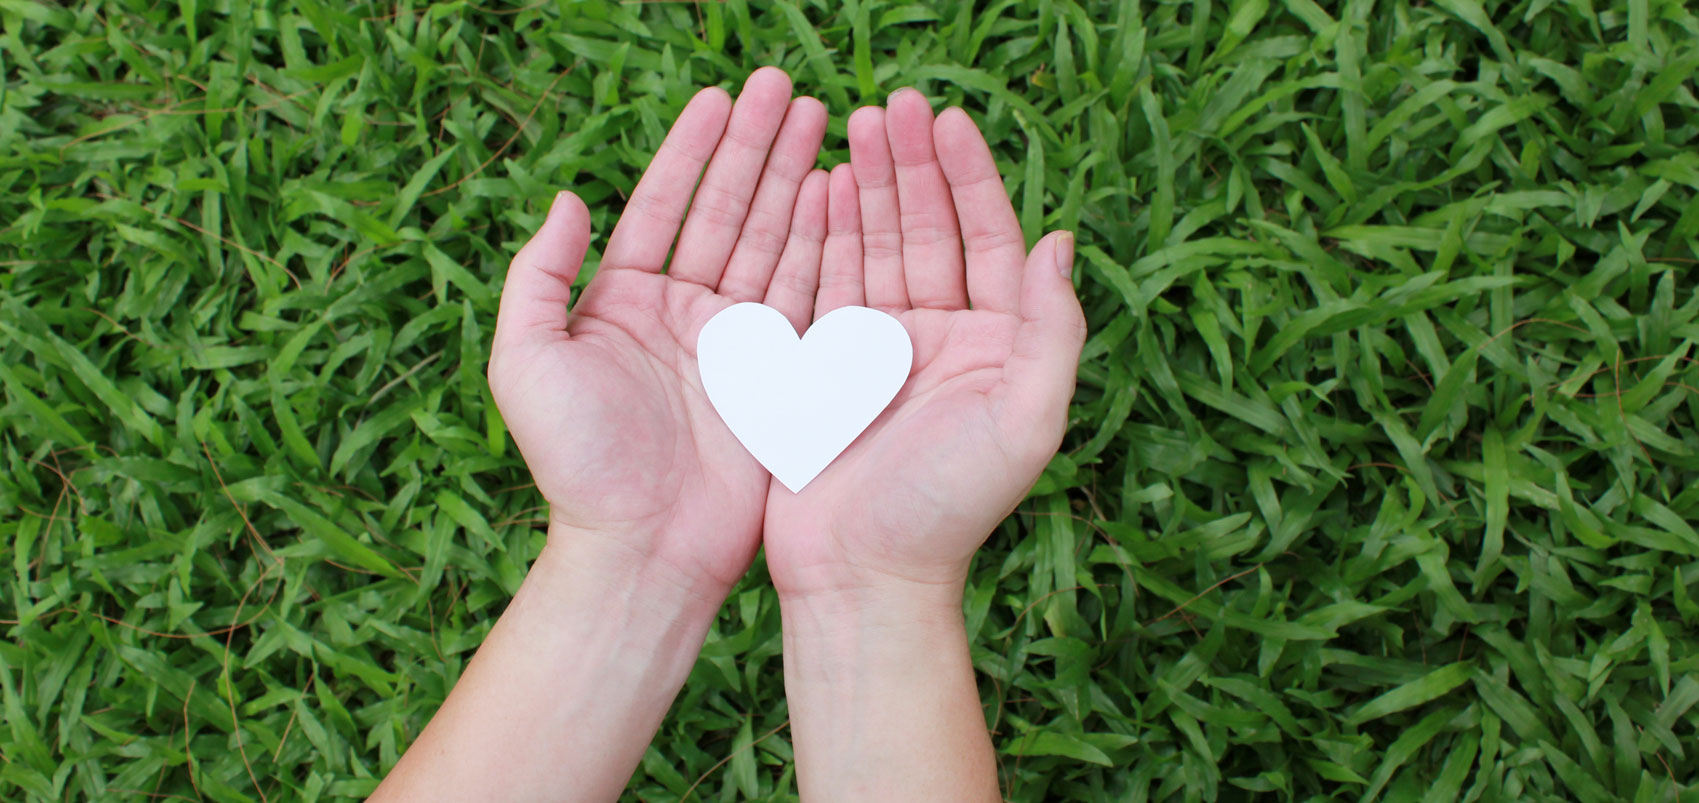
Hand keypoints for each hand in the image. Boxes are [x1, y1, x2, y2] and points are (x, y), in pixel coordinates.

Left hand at [489, 67, 828, 597]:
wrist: (640, 550)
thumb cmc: (576, 465)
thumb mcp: (526, 362)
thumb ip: (539, 276)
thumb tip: (569, 199)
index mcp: (624, 303)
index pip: (664, 206)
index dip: (692, 149)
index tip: (720, 96)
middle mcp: (684, 314)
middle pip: (726, 212)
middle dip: (756, 149)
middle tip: (786, 91)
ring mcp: (736, 345)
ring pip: (771, 243)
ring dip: (795, 183)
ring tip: (820, 123)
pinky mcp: (779, 379)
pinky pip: (805, 299)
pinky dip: (824, 247)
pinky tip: (841, 198)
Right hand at [763, 89, 1085, 599]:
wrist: (862, 575)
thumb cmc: (948, 508)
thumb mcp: (1025, 421)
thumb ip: (1052, 333)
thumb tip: (1062, 242)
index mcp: (996, 347)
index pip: (988, 241)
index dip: (969, 179)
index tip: (946, 120)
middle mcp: (942, 340)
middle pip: (928, 232)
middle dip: (910, 168)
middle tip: (890, 105)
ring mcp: (880, 352)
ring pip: (875, 248)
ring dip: (865, 189)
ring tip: (850, 127)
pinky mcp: (826, 368)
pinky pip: (827, 285)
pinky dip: (822, 236)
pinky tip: (816, 189)